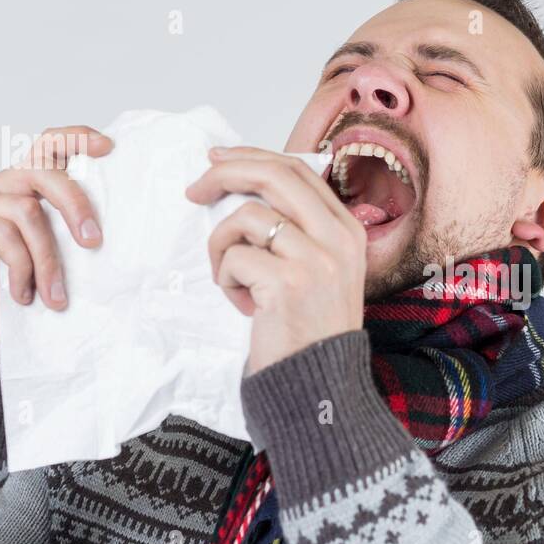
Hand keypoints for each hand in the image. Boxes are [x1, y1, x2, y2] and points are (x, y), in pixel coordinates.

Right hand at [0, 126, 109, 342]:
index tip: (107, 148)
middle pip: (41, 170)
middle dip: (75, 203)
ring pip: (26, 210)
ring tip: (55, 296)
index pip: (46, 147)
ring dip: (48, 259)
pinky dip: (21, 267)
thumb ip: (70, 234)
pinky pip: (3, 232)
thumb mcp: (57, 260)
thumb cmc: (21, 298)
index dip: (75, 139)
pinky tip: (22, 295)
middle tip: (93, 241)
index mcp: (23, 191)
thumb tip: (110, 225)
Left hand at [185, 146, 365, 374]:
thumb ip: (300, 229)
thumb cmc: (309, 329)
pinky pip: (235, 258)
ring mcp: (317, 259)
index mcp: (348, 230)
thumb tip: (247, 184)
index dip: (253, 157)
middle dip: (226, 173)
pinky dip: (227, 280)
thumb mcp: (320, 269)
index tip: (218, 160)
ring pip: (247, 218)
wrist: (319, 385)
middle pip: (275, 176)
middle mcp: (339, 238)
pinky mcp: (289, 284)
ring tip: (233, 280)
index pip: (298, 170)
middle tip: (195, 189)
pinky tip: (245, 305)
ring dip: (222, 246)